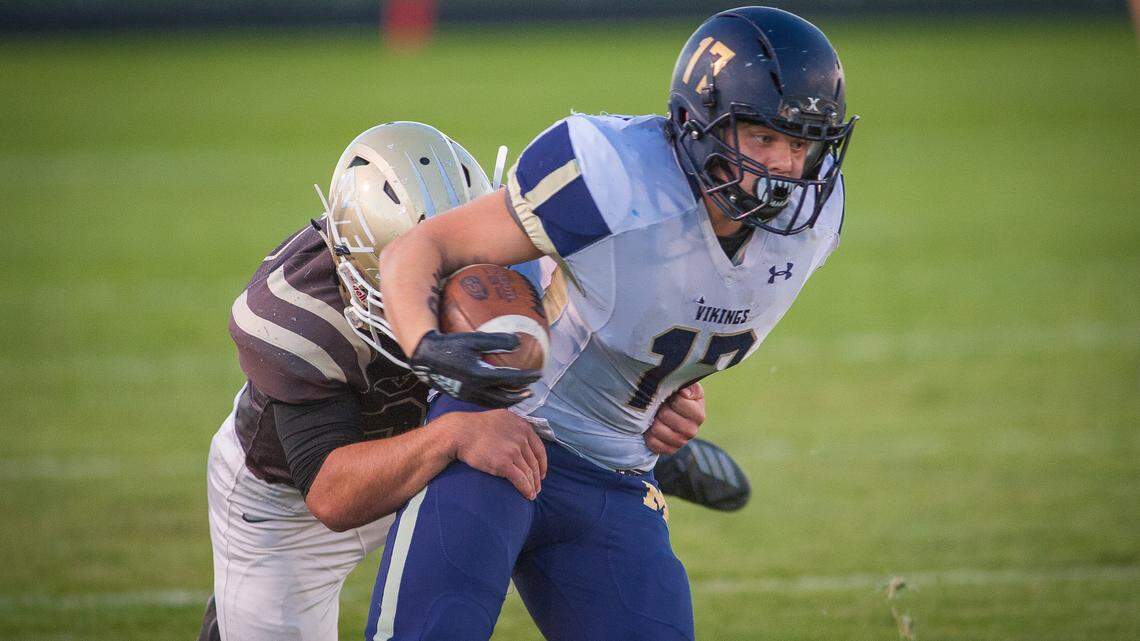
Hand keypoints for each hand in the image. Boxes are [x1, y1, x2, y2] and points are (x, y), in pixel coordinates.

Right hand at [409, 330, 541, 407]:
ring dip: (510, 400)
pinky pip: (484, 402)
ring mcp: (468, 396)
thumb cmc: (450, 345)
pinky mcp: (462, 397)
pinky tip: (500, 395)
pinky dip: (497, 401)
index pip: (510, 379)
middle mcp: (475, 390)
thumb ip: (497, 340)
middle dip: (520, 395)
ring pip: (494, 403)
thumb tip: (518, 341)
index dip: (527, 377)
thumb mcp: (474, 339)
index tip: (539, 374)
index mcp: (480, 376)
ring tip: (520, 396)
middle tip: (532, 390)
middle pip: (505, 397)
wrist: (425, 359)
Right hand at [443, 409, 547, 499]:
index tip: (542, 473)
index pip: (539, 449)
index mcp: (522, 427)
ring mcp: (513, 451)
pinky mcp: (504, 463)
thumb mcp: (502, 418)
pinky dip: (526, 489)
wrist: (460, 432)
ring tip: (532, 494)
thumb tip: (521, 436)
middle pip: (534, 462)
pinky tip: (528, 495)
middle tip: (537, 487)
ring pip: (528, 472)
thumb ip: (514, 427)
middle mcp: (521, 438)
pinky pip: (520, 480)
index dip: (543, 463)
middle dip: (537, 477)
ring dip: (532, 485)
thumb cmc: (476, 426)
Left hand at [644, 382, 705, 454]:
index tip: (671, 396)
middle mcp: (692, 430)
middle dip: (660, 408)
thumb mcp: (685, 386)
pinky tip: (652, 428)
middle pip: (665, 415)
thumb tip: (685, 393)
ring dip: (653, 421)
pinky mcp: (669, 450)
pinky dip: (649, 435)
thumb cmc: (677, 396)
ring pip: (657, 430)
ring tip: (656, 416)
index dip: (671, 397)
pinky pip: (653, 443)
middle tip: (661, 406)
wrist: (667, 410)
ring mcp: (681, 442)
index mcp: (698, 414)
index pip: (679, 402)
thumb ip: (690, 386)